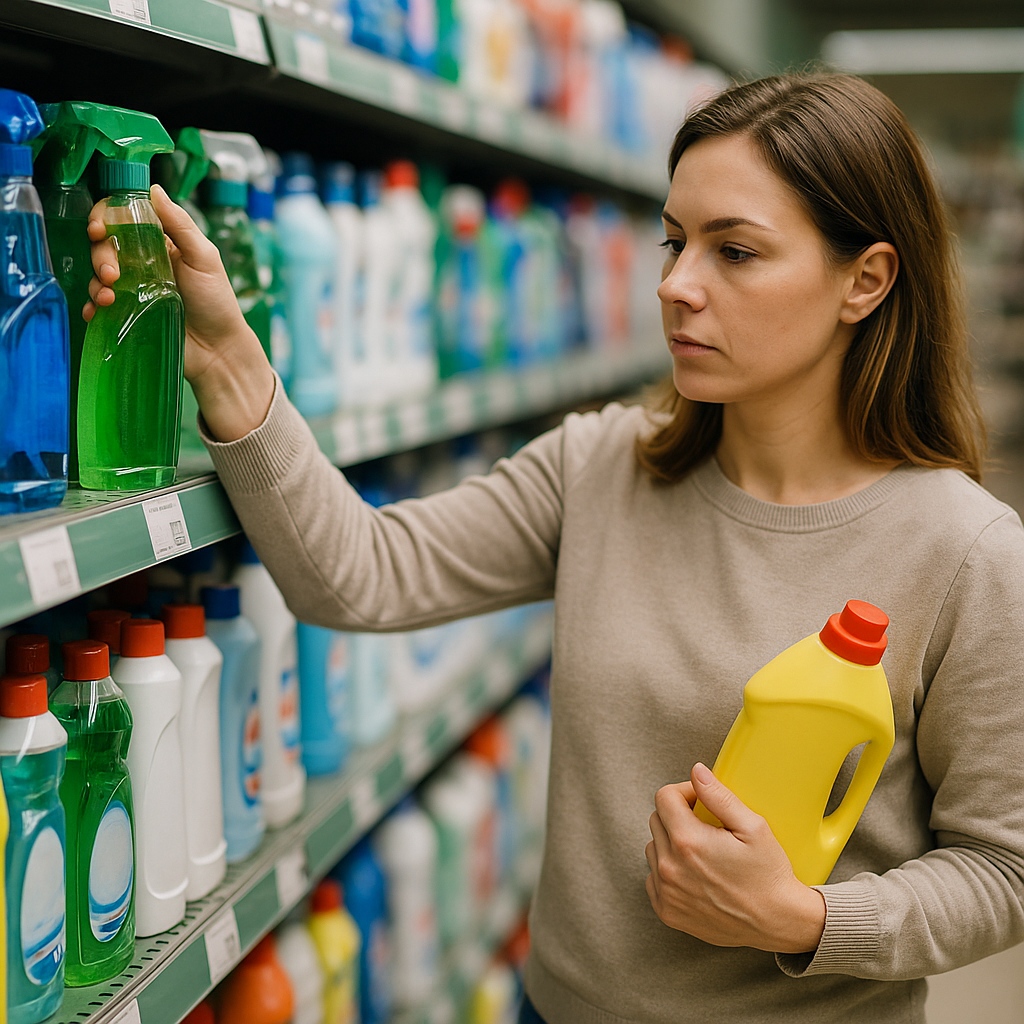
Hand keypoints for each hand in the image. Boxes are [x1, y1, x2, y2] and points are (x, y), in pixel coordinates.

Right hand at [84, 184, 274, 441]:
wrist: (219, 350)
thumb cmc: (217, 302)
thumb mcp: (204, 258)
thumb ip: (180, 224)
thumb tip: (154, 189)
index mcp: (161, 244)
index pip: (123, 219)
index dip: (105, 218)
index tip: (100, 230)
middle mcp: (143, 263)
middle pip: (105, 246)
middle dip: (101, 255)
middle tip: (112, 274)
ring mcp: (133, 290)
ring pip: (99, 275)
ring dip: (96, 282)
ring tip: (110, 297)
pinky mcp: (127, 315)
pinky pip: (99, 306)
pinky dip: (93, 306)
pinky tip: (98, 312)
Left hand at [645, 762, 825, 953]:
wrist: (777, 922)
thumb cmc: (768, 875)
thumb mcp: (753, 826)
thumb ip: (718, 795)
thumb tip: (696, 772)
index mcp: (688, 841)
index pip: (664, 797)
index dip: (684, 792)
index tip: (700, 800)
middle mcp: (670, 867)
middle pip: (656, 820)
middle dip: (678, 815)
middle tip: (706, 825)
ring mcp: (666, 892)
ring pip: (653, 848)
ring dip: (671, 843)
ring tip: (701, 851)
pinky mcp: (666, 911)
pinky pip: (653, 877)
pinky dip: (669, 870)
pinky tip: (694, 873)